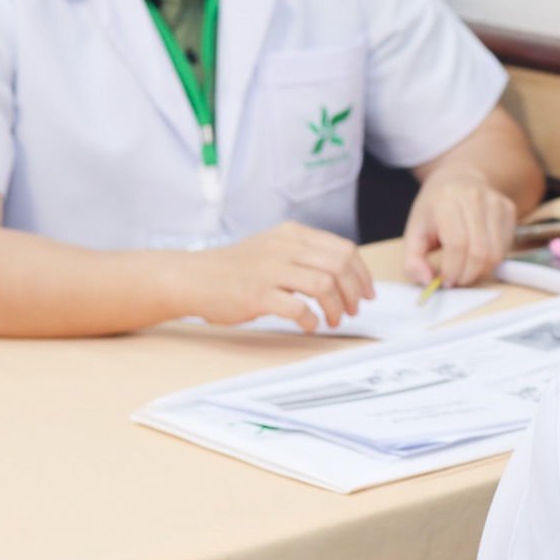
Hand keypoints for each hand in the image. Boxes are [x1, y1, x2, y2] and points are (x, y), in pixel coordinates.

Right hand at [174, 223, 375, 332]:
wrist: (192, 277)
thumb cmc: (236, 268)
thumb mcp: (274, 247)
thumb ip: (306, 254)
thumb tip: (345, 275)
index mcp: (293, 235)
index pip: (344, 250)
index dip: (362, 274)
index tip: (367, 293)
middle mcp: (284, 247)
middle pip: (340, 266)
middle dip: (354, 292)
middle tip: (353, 310)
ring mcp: (270, 270)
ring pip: (324, 285)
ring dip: (337, 307)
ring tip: (334, 320)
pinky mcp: (257, 294)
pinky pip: (298, 307)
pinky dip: (311, 319)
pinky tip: (310, 325)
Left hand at [402, 169, 516, 286]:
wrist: (458, 179)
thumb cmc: (434, 209)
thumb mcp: (414, 231)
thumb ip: (412, 260)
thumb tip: (427, 281)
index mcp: (446, 201)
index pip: (457, 244)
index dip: (453, 269)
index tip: (446, 281)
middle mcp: (474, 198)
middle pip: (479, 251)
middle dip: (468, 275)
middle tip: (458, 280)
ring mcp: (495, 202)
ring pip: (496, 252)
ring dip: (481, 271)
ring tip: (467, 271)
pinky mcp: (509, 209)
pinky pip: (506, 247)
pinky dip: (492, 260)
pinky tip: (478, 257)